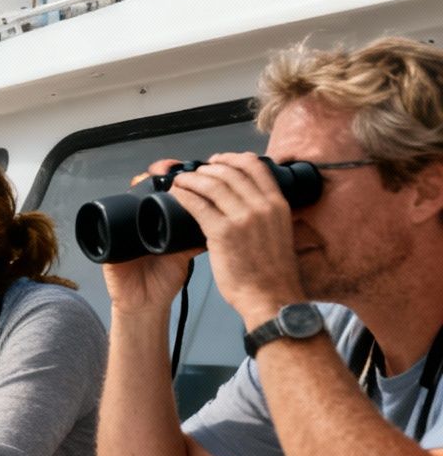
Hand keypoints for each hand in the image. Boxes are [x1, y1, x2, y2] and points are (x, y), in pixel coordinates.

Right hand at [98, 160, 196, 315]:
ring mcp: (124, 228)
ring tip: (150, 178)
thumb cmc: (164, 279)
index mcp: (160, 220)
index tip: (189, 168)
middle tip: (170, 168)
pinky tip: (127, 200)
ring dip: (138, 184)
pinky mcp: (107, 241)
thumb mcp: (186, 254)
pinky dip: (113, 209)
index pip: (167, 190)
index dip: (176, 176)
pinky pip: (106, 220)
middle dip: (158, 173)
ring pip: (128, 196)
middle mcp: (142, 220)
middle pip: (147, 186)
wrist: (145, 303)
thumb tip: (225, 221)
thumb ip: (199, 237)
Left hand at [162, 152, 306, 326]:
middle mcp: (262, 206)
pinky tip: (176, 194)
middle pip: (230, 171)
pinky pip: (198, 205)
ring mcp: (243, 218)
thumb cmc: (272, 272)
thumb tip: (249, 205)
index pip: (255, 166)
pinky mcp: (223, 233)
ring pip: (212, 184)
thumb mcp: (279, 233)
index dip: (232, 158)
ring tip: (180, 181)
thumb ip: (267, 216)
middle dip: (207, 168)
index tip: (217, 161)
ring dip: (191, 178)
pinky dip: (185, 195)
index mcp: (278, 204)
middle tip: (193, 173)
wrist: (271, 297)